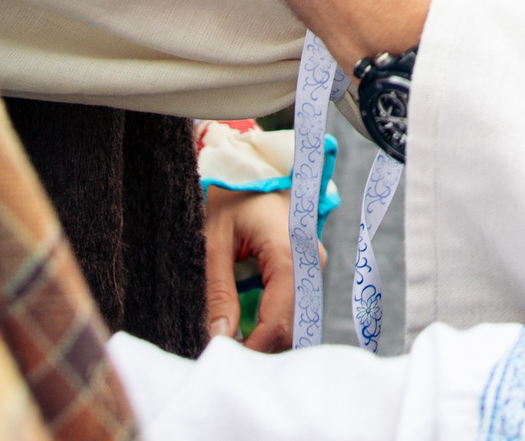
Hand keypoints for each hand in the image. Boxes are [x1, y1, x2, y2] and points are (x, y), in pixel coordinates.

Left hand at [203, 185, 302, 351]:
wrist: (248, 167)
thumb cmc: (228, 197)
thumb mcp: (213, 242)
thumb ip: (218, 291)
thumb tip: (219, 337)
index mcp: (289, 250)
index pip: (280, 318)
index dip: (254, 346)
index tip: (225, 357)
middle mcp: (310, 260)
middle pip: (292, 323)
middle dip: (261, 345)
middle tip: (225, 352)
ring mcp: (312, 264)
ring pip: (296, 317)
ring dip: (267, 335)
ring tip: (232, 339)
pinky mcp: (306, 267)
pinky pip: (294, 305)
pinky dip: (272, 321)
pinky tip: (247, 325)